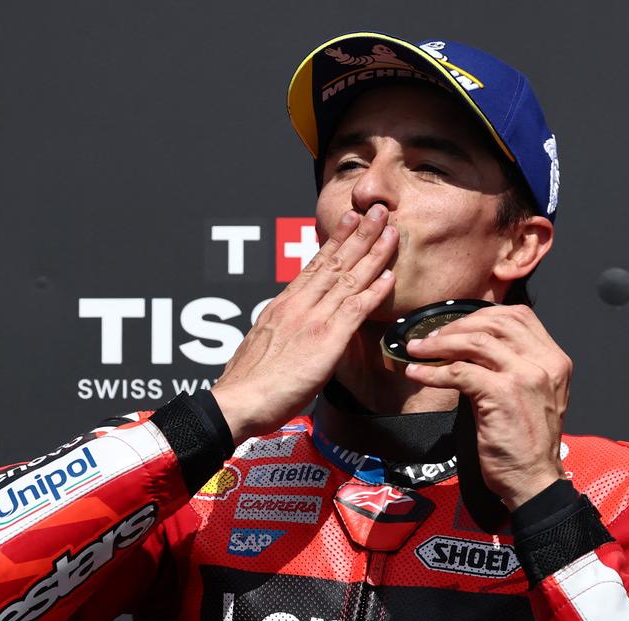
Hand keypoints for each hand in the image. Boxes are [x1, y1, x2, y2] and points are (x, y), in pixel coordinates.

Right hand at [211, 205, 397, 442]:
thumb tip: (289, 334)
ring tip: (390, 231)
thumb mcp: (263, 346)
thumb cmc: (248, 385)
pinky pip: (355, 309)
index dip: (336, 241)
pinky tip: (388, 276)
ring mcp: (312, 320)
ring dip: (373, 253)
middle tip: (377, 211)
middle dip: (360, 235)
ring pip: (348, 279)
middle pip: (335, 262)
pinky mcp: (325, 340)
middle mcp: (298, 305)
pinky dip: (373, 291)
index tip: (350, 221)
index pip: (314, 265)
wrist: (238, 402)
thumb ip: (281, 333)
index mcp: (282, 305)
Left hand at [402, 305, 570, 510]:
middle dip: (457, 325)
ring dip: (440, 343)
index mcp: (554, 360)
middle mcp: (545, 363)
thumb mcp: (531, 394)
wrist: (534, 479)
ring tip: (418, 350)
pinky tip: (418, 374)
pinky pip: (460, 372)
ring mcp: (525, 376)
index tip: (457, 325)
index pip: (519, 316)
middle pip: (495, 322)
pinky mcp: (503, 394)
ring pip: (476, 342)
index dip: (483, 314)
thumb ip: (512, 366)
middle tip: (432, 338)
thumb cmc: (527, 442)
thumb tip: (468, 346)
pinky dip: (433, 372)